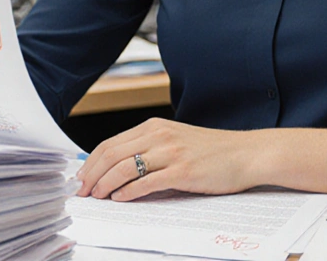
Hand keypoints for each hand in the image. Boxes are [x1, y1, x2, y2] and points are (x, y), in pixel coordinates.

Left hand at [75, 118, 258, 201]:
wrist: (246, 154)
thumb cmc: (213, 151)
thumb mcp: (176, 141)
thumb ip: (150, 149)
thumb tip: (118, 169)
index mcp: (155, 127)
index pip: (110, 143)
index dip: (90, 163)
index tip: (80, 178)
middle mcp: (160, 136)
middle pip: (111, 154)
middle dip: (91, 175)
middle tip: (82, 192)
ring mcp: (171, 153)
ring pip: (124, 168)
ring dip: (104, 185)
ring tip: (97, 197)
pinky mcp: (182, 171)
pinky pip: (146, 182)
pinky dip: (127, 192)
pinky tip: (119, 199)